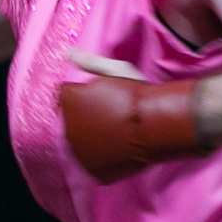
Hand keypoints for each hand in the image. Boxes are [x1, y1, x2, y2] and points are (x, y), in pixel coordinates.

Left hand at [57, 71, 204, 177]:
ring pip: (80, 144)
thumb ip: (90, 63)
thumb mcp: (115, 71)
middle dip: (84, 118)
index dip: (80, 99)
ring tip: (117, 130)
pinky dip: (101, 156)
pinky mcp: (92, 171)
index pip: (64, 102)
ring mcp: (79, 153)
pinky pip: (90, 163)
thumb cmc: (137, 94)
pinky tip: (117, 147)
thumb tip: (66, 51)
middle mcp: (67, 130)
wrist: (158, 125)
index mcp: (69, 104)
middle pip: (70, 124)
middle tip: (112, 114)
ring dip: (92, 138)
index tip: (99, 99)